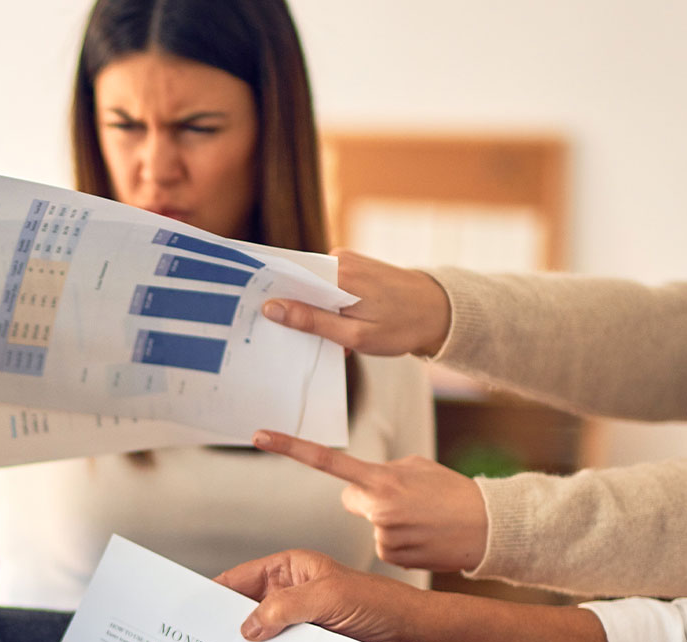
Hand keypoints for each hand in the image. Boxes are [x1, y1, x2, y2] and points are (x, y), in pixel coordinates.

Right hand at [214, 550, 420, 641]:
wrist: (412, 640)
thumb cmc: (379, 606)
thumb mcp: (328, 598)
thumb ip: (285, 609)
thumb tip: (247, 628)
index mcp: (289, 569)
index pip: (239, 580)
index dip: (212, 596)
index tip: (188, 615)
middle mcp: (289, 595)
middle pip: (243, 612)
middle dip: (224, 630)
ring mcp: (297, 625)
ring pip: (260, 640)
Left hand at [253, 431, 489, 571]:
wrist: (488, 526)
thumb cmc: (453, 491)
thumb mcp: (417, 467)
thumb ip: (381, 474)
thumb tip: (356, 492)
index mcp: (381, 478)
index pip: (327, 460)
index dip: (291, 447)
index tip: (259, 436)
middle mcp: (377, 507)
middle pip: (352, 500)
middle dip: (371, 499)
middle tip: (408, 501)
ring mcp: (382, 535)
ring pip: (370, 524)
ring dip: (391, 522)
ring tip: (424, 520)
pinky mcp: (390, 556)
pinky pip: (383, 545)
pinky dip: (401, 542)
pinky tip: (424, 537)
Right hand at [261, 250, 452, 357]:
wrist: (440, 312)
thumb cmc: (401, 327)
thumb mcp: (354, 335)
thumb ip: (312, 321)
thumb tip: (272, 308)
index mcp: (338, 273)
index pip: (287, 274)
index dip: (265, 291)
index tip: (246, 310)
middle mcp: (339, 259)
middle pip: (296, 280)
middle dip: (285, 305)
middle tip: (271, 332)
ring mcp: (347, 261)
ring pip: (310, 285)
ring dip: (307, 310)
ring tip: (308, 336)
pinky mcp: (353, 268)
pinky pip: (325, 286)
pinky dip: (323, 305)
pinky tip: (329, 327)